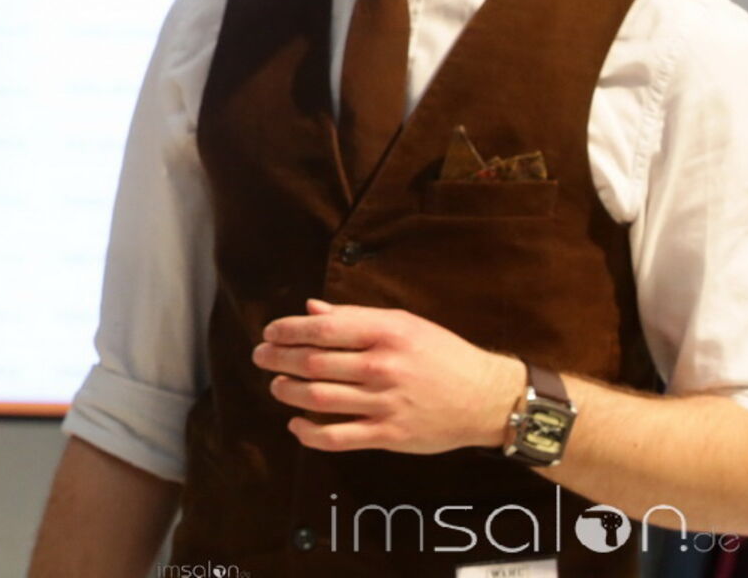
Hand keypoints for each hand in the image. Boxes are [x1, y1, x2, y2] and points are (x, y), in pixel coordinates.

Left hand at [253, 299, 524, 455]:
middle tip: (260, 356)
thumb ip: (355, 316)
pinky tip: (296, 424)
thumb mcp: (403, 323)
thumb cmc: (442, 355)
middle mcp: (382, 366)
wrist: (488, 399)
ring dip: (287, 391)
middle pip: (312, 363)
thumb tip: (310, 309)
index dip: (287, 330)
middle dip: (278, 358)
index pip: (322, 329)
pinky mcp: (389, 435)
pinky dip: (309, 433)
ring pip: (318, 398)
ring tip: (276, 385)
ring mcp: (384, 403)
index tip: (270, 332)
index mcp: (385, 333)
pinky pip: (337, 437)